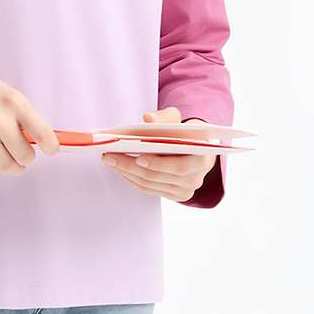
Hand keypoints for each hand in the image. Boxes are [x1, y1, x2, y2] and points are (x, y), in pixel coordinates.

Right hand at [0, 59, 60, 177]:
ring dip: (13, 165)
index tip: (51, 150)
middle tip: (23, 151)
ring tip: (9, 157)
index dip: (52, 147)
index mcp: (14, 102)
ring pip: (8, 167)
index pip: (43, 134)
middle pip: (26, 156)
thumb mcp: (6, 94)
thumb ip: (23, 116)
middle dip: (27, 156)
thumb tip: (41, 143)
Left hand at [101, 106, 217, 201]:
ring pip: (150, 184)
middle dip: (131, 166)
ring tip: (110, 160)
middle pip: (158, 176)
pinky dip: (132, 178)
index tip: (138, 157)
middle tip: (109, 156)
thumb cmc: (186, 131)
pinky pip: (149, 189)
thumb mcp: (179, 119)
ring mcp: (185, 190)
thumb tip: (148, 119)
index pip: (179, 166)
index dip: (158, 164)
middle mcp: (196, 179)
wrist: (196, 148)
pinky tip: (120, 168)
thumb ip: (165, 117)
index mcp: (203, 158)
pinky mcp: (175, 195)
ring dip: (127, 173)